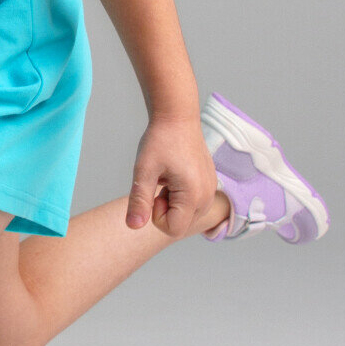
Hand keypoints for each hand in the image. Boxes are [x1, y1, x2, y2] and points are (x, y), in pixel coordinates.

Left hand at [126, 112, 218, 238]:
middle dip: (164, 210)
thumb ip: (139, 201)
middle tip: (160, 182)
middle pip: (180, 225)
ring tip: (167, 178)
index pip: (173, 229)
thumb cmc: (160, 140)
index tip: (153, 192)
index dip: (156, 216)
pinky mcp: (209, 185)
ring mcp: (211, 191)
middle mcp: (207, 196)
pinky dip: (180, 196)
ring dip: (171, 203)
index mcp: (193, 195)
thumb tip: (133, 226)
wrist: (177, 117)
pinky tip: (175, 175)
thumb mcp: (143, 170)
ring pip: (186, 216)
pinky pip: (192, 205)